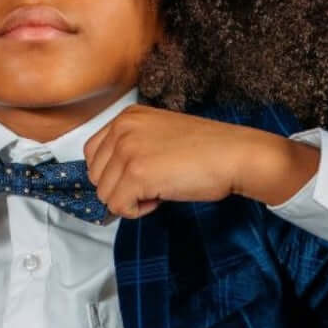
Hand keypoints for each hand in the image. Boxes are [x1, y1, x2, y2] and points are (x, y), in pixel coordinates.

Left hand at [83, 105, 317, 217]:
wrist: (236, 155)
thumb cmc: (207, 150)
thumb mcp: (159, 136)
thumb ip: (132, 148)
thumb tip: (111, 181)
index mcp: (126, 117)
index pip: (92, 155)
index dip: (114, 175)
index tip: (142, 177)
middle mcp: (122, 129)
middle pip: (95, 177)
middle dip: (121, 188)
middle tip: (154, 184)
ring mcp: (127, 150)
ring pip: (104, 194)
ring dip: (130, 200)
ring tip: (159, 189)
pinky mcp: (136, 174)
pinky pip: (118, 207)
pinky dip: (137, 211)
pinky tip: (160, 198)